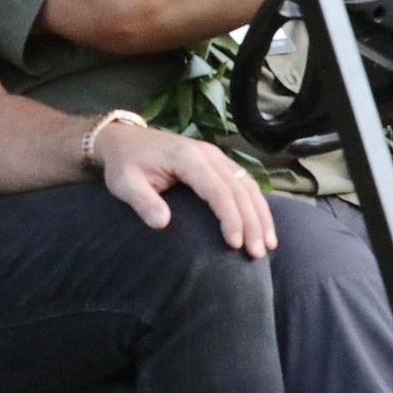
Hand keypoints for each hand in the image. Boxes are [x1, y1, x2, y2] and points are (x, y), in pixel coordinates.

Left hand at [95, 122, 274, 258]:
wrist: (124, 139)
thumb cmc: (124, 164)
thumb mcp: (124, 182)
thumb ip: (142, 201)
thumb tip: (162, 223)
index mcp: (186, 157)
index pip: (217, 190)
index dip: (229, 217)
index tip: (234, 244)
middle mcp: (208, 154)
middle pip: (238, 189)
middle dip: (251, 222)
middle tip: (256, 253)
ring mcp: (215, 156)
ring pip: (247, 185)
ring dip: (260, 215)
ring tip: (268, 244)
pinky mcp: (218, 162)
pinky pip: (244, 182)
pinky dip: (256, 204)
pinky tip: (262, 225)